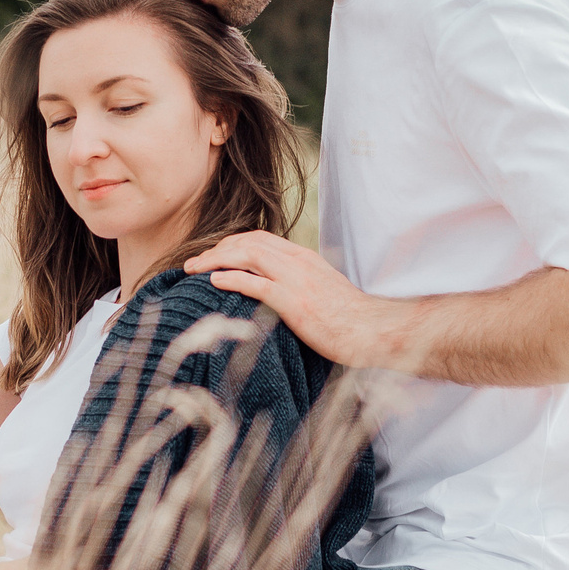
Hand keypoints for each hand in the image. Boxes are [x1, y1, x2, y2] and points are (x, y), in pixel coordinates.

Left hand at [183, 230, 403, 368]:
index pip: (259, 239)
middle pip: (248, 242)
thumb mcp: (322, 290)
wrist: (375, 331)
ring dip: (217, 260)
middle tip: (193, 263)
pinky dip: (233, 279)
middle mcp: (298, 263)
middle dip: (216, 249)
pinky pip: (258, 284)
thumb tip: (274, 288)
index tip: (212, 256)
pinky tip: (215, 282)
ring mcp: (297, 281)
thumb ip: (299, 282)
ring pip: (249, 256)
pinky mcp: (297, 304)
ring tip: (195, 270)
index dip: (230, 244)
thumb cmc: (349, 318)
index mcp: (304, 258)